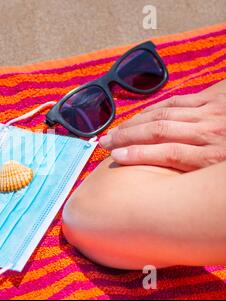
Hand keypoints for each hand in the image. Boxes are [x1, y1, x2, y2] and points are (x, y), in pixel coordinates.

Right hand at [99, 92, 225, 171]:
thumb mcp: (222, 180)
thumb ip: (197, 175)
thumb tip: (166, 181)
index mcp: (214, 156)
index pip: (169, 154)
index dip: (139, 155)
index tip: (116, 156)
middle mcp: (210, 132)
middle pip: (160, 131)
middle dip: (128, 136)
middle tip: (105, 142)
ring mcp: (212, 112)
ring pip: (164, 114)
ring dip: (136, 122)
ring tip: (116, 130)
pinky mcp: (216, 99)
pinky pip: (179, 100)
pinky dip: (156, 107)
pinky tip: (141, 114)